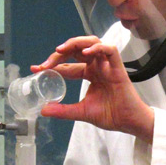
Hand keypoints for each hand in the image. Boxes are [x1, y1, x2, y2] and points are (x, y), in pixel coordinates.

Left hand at [31, 36, 153, 143]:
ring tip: (61, 49)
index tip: (36, 69)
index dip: (52, 64)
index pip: (68, 65)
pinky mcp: (118, 67)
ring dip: (76, 43)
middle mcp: (97, 66)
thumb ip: (63, 110)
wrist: (128, 122)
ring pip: (93, 42)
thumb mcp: (81, 112)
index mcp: (90, 74)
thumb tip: (43, 110)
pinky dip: (98, 47)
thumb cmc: (111, 115)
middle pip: (77, 49)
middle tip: (46, 63)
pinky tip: (86, 51)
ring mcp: (107, 65)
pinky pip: (109, 50)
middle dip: (60, 52)